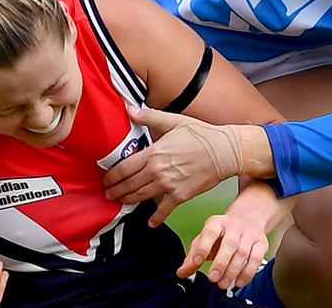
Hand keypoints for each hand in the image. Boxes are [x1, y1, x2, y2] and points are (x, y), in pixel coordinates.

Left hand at [103, 106, 243, 226]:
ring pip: (141, 196)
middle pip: (129, 184)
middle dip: (116, 190)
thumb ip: (149, 117)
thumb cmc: (201, 135)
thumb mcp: (173, 121)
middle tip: (108, 194)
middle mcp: (158, 171)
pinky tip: (150, 223)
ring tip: (120, 201)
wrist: (225, 151)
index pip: (125, 168)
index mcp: (154, 153)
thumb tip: (130, 109)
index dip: (112, 176)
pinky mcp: (181, 195)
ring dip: (128, 200)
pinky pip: (164, 210)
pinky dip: (156, 218)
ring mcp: (169, 185)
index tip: (105, 179)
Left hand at [176, 213, 268, 289]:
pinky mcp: (261, 243)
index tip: (197, 262)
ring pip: (243, 253)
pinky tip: (239, 282)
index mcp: (216, 222)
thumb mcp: (204, 239)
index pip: (209, 232)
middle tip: (213, 278)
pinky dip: (248, 272)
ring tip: (223, 283)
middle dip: (220, 263)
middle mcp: (233, 226)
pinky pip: (256, 258)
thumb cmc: (221, 234)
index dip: (203, 247)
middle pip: (229, 244)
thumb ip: (193, 256)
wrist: (247, 219)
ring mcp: (248, 233)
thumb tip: (181, 272)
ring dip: (233, 271)